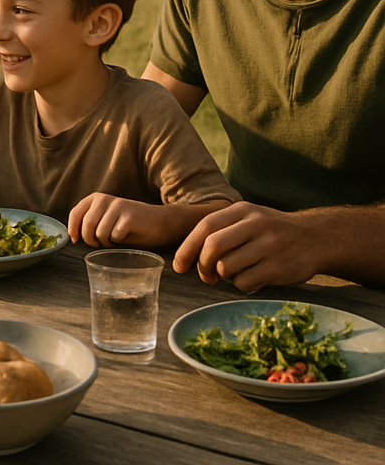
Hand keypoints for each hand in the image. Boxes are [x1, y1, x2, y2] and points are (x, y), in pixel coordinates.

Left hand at [68, 192, 167, 247]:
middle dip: (90, 240)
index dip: (72, 229)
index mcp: (96, 198)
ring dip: (105, 242)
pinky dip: (118, 242)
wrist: (161, 222)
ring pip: (99, 232)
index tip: (75, 240)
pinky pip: (114, 236)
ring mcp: (118, 207)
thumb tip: (73, 235)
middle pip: (86, 225)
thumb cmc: (130, 224)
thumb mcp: (107, 218)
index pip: (75, 213)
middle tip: (100, 244)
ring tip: (115, 239)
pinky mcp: (129, 217)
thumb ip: (91, 221)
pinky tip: (126, 237)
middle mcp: (105, 199)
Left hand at [173, 201, 321, 291]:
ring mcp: (268, 246)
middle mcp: (255, 225)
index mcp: (242, 210)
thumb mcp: (250, 218)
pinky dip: (240, 285)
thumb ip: (223, 228)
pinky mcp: (278, 268)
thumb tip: (188, 253)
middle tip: (204, 276)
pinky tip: (250, 279)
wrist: (317, 238)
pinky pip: (245, 282)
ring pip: (226, 267)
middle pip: (212, 247)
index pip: (205, 227)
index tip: (178, 266)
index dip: (187, 247)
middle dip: (201, 265)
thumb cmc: (273, 231)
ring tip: (233, 274)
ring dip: (223, 277)